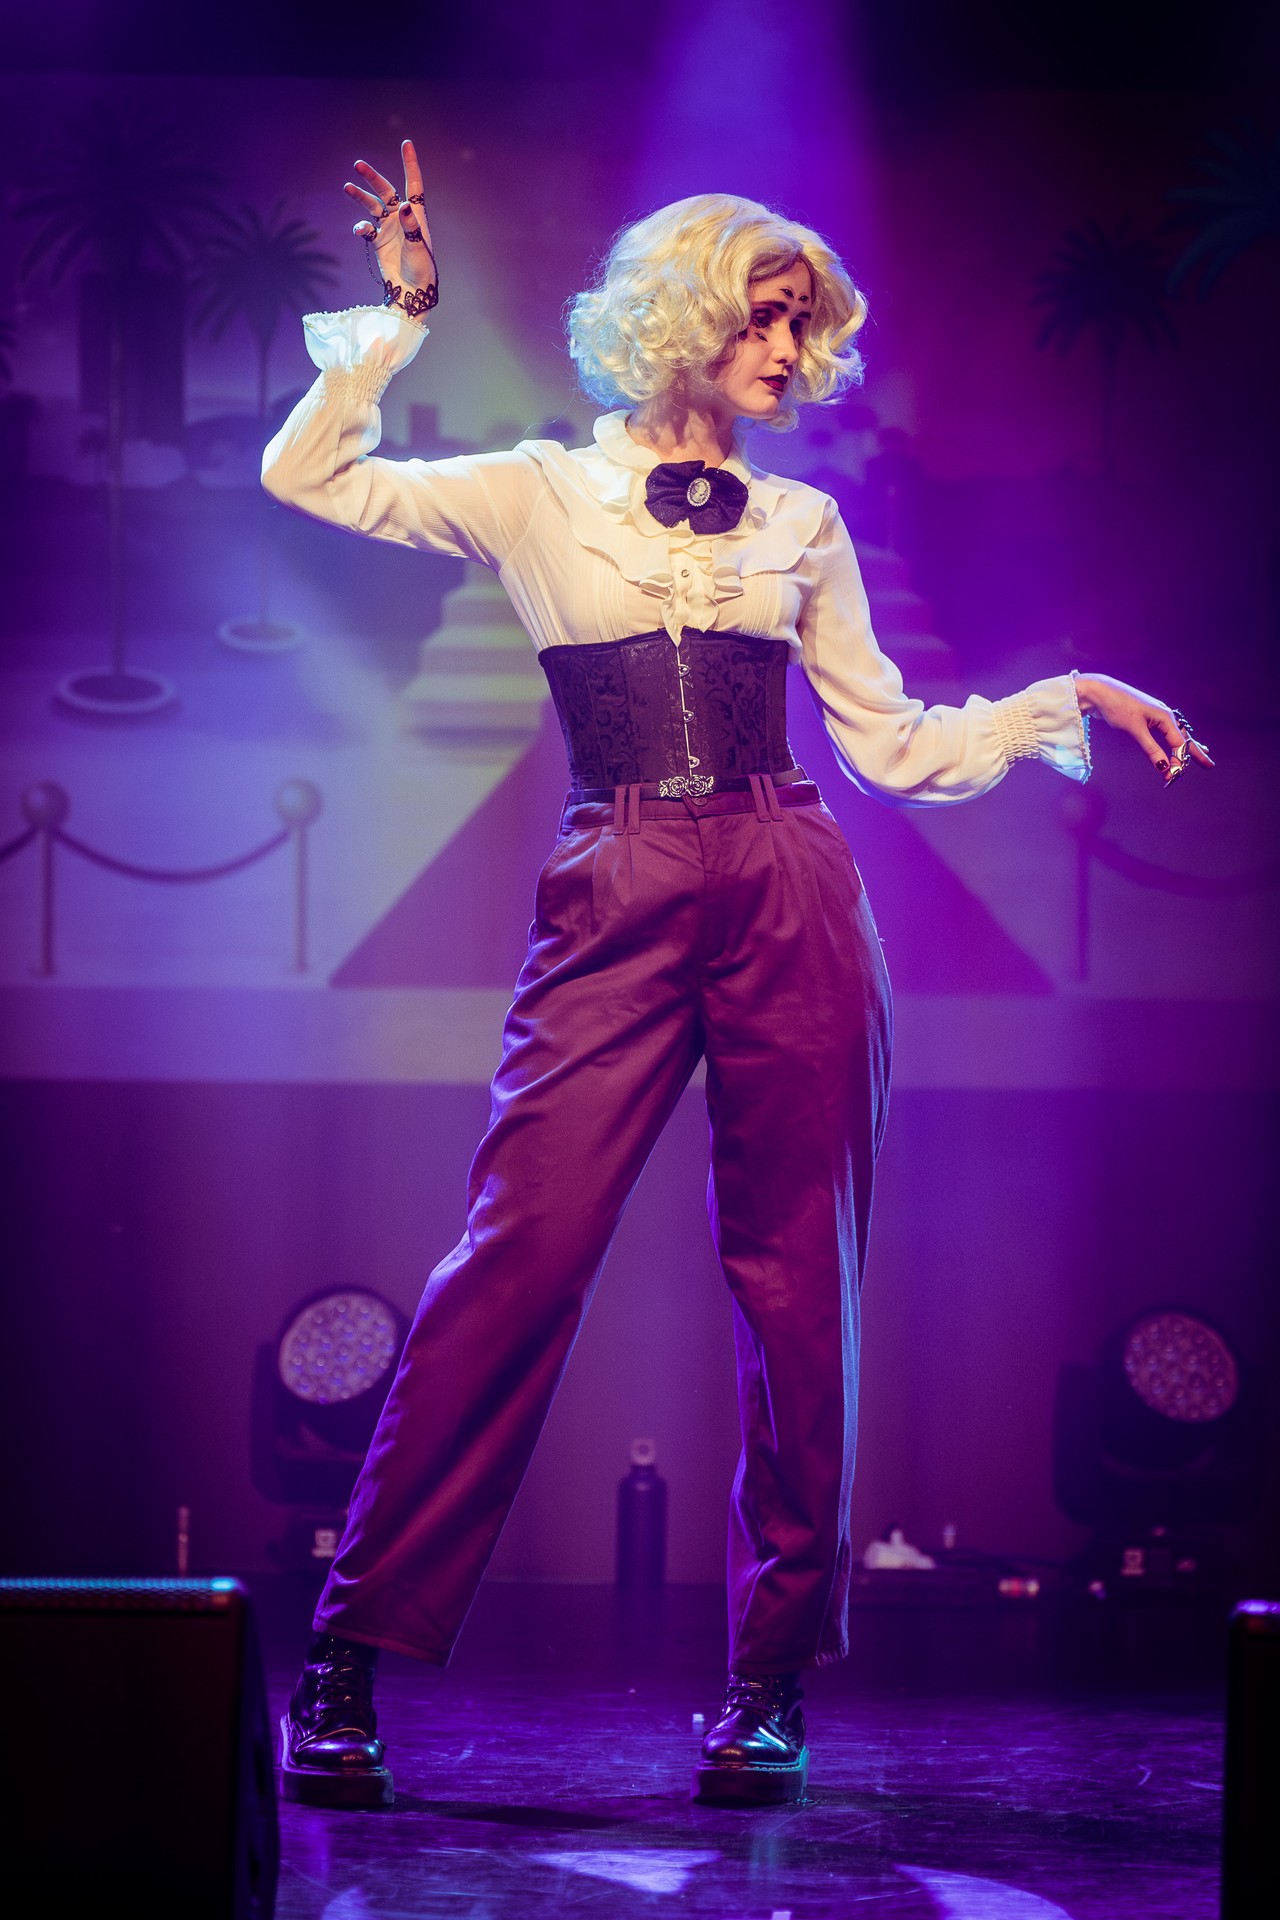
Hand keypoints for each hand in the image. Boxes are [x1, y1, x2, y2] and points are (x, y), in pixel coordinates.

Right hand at [344, 139, 436, 305]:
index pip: (413, 184)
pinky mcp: (378, 242)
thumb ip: (411, 226)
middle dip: (373, 178)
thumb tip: (404, 204)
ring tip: (347, 188)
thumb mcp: (419, 247)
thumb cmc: (422, 270)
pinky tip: (361, 231)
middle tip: (358, 165)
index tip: (406, 143)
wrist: (412, 292)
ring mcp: (389, 229)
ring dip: (360, 197)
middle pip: (386, 191)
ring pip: (372, 206)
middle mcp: (401, 218)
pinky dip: (361, 227)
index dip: (410, 164)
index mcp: (416, 215)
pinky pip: (366, 229)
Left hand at [1073, 673, 1214, 786]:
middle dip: (1196, 752)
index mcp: (1165, 716)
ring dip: (1187, 745)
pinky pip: (1166, 731)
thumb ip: (1151, 749)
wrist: (1099, 692)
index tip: (1172, 777)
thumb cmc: (1117, 707)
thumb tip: (1164, 768)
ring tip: (1202, 751)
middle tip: (1210, 765)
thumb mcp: (1135, 730)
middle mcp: (1164, 715)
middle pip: (1184, 737)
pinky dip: (1174, 738)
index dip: (1178, 761)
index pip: (1179, 743)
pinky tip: (1176, 740)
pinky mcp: (1146, 716)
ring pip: (1176, 733)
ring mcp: (1156, 715)